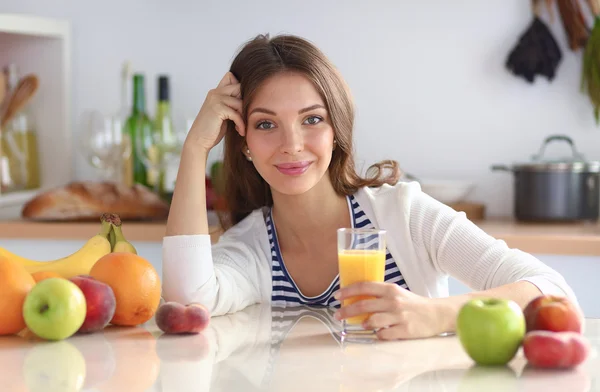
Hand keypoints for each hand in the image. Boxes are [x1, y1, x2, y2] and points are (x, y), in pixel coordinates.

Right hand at [185, 72, 245, 151]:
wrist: (199, 141)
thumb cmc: (212, 130)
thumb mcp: (223, 114)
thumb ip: (231, 104)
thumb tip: (249, 99)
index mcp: (215, 92)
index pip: (231, 77)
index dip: (240, 89)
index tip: (242, 106)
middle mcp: (215, 93)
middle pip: (239, 87)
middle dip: (245, 102)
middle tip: (246, 116)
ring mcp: (215, 99)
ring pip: (240, 102)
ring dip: (244, 116)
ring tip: (242, 127)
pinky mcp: (218, 109)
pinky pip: (237, 114)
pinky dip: (241, 124)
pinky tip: (240, 131)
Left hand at [333, 282, 448, 339]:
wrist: (436, 314)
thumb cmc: (413, 305)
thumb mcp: (397, 294)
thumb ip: (380, 295)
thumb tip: (357, 299)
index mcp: (390, 289)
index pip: (364, 286)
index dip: (348, 291)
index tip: (337, 296)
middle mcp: (393, 301)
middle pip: (363, 305)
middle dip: (347, 311)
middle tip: (337, 315)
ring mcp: (398, 316)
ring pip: (372, 321)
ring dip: (363, 324)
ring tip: (362, 324)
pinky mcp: (404, 330)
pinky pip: (384, 334)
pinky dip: (378, 335)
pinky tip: (379, 333)